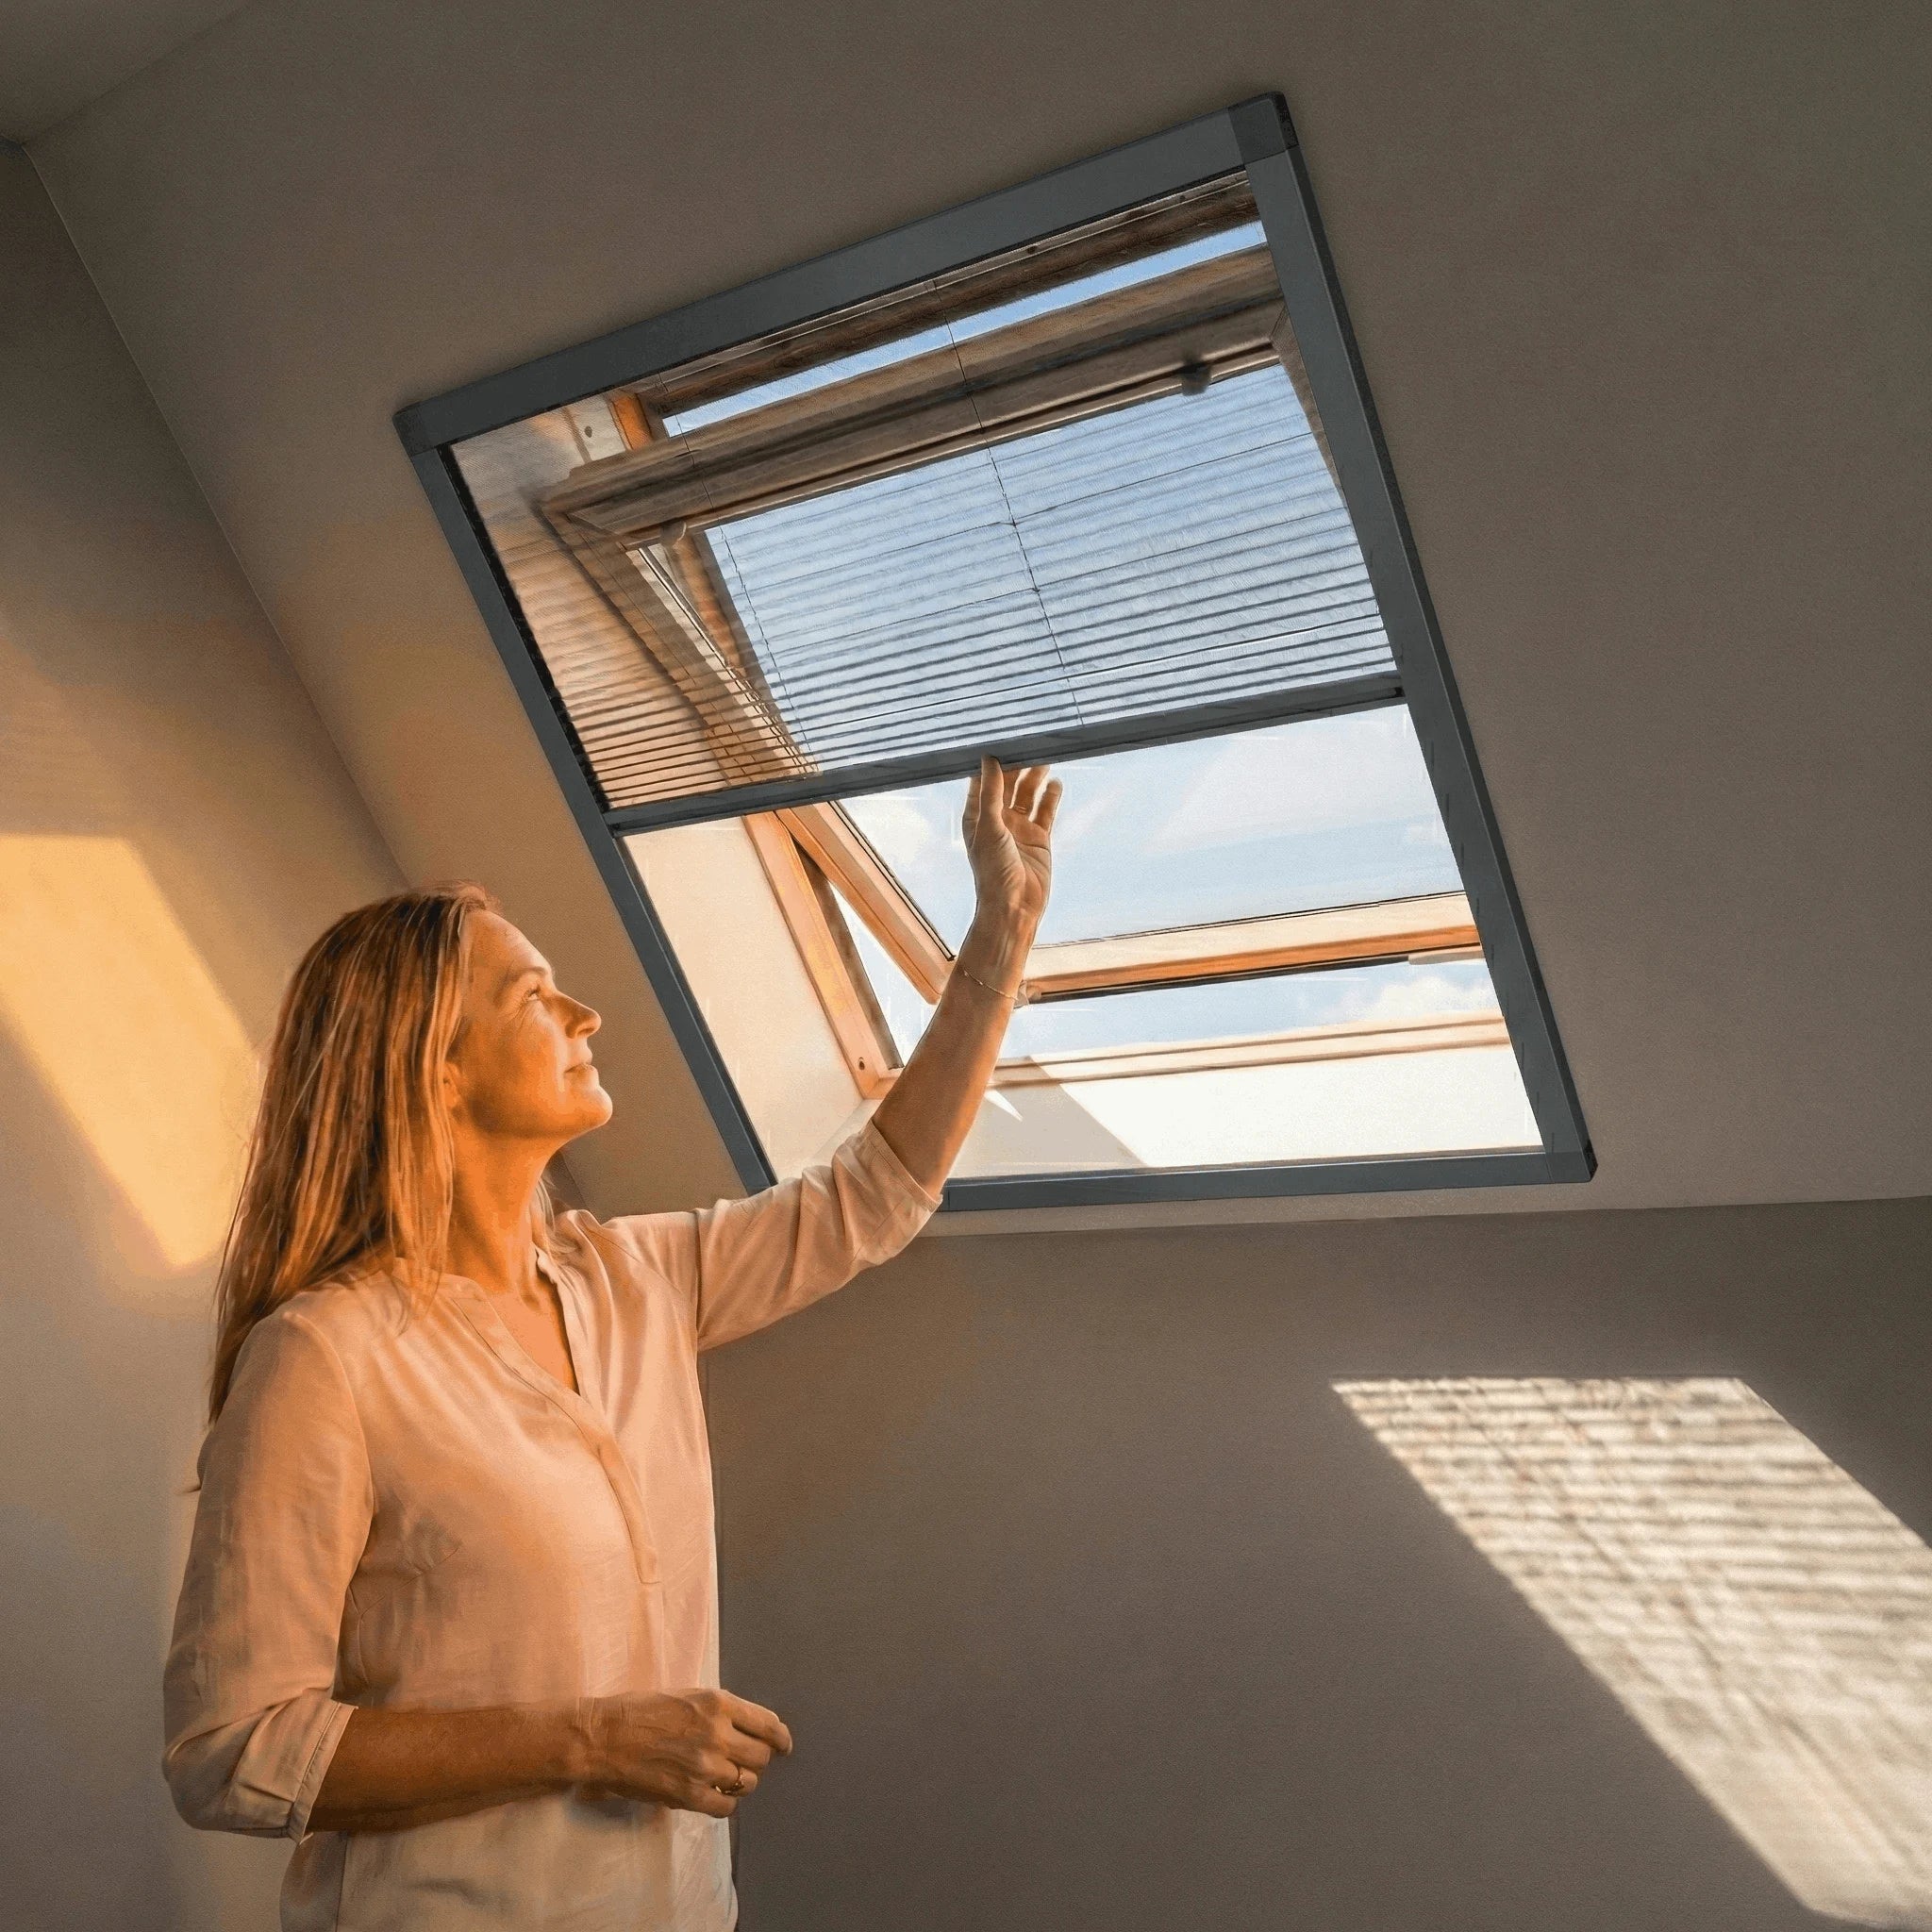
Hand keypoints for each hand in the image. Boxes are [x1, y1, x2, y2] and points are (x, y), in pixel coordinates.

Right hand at [577, 1687, 791, 1816]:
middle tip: (743, 1761)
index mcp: (717, 1703)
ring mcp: (704, 1766)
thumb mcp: (686, 1695)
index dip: (780, 1737)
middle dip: (756, 1759)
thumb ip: (717, 1711)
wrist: (603, 1737)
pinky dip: (724, 1802)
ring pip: (747, 1782)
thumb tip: (746, 1726)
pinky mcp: (689, 1794)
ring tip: (725, 1777)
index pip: (767, 1723)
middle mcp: (717, 1733)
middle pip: (761, 1756)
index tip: (784, 1745)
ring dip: (740, 1781)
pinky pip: (725, 1806)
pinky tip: (713, 1795)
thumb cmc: (639, 1709)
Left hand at [961, 757, 1061, 960]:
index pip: (983, 780)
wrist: (1015, 907)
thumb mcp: (989, 827)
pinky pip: (1046, 811)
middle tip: (1031, 740)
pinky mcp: (1040, 838)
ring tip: (1046, 755)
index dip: (991, 760)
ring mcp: (1019, 828)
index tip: (1001, 736)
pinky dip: (1051, 797)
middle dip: (1018, 763)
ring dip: (1036, 776)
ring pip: (1029, 794)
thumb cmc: (993, 872)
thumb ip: (991, 793)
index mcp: (977, 816)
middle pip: (1008, 783)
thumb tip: (989, 758)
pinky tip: (1057, 781)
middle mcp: (997, 819)